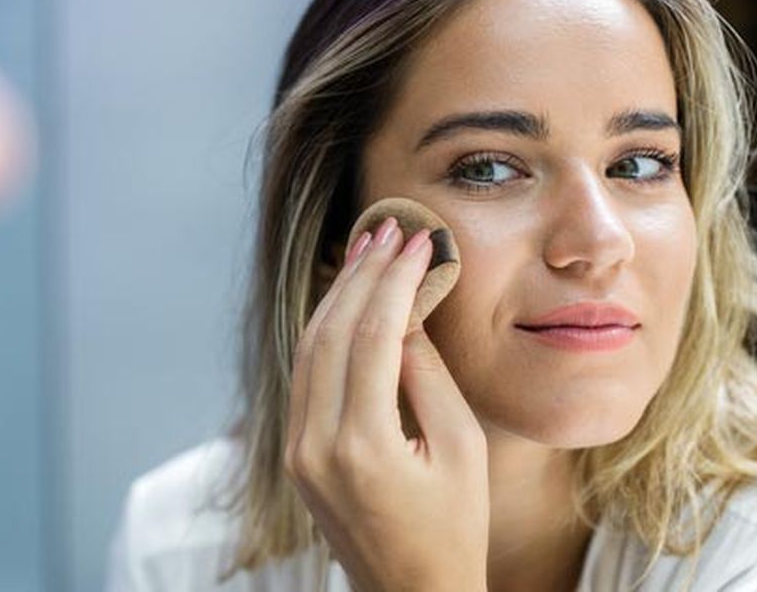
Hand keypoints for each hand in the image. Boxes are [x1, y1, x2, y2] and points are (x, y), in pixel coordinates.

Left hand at [284, 216, 489, 591]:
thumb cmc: (453, 528)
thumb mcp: (461, 449)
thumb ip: (427, 375)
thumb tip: (405, 310)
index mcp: (363, 448)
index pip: (371, 337)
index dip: (395, 281)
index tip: (417, 241)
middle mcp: (316, 446)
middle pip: (330, 333)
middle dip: (362, 274)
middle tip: (389, 228)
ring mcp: (298, 451)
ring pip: (308, 348)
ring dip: (338, 294)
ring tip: (368, 250)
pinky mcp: (296, 453)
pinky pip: (305, 375)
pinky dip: (324, 330)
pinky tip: (346, 298)